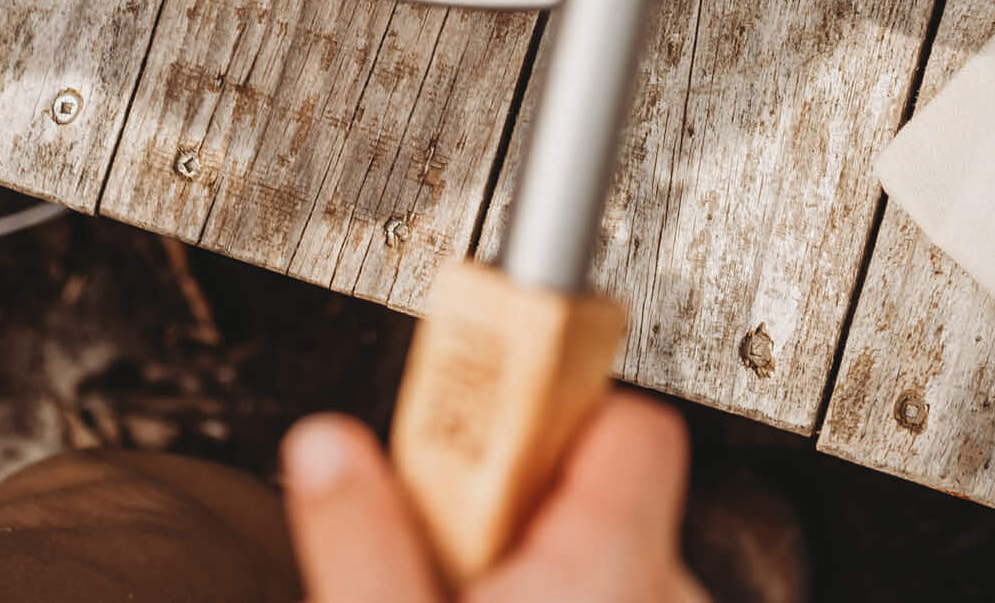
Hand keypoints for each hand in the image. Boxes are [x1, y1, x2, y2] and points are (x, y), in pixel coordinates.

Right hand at [283, 394, 707, 600]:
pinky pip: (633, 601)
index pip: (631, 416)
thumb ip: (360, 536)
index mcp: (611, 563)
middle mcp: (669, 593)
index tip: (481, 438)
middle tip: (452, 556)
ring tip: (470, 601)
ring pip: (621, 557)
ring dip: (556, 570)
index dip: (550, 410)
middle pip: (613, 487)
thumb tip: (325, 442)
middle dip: (527, 504)